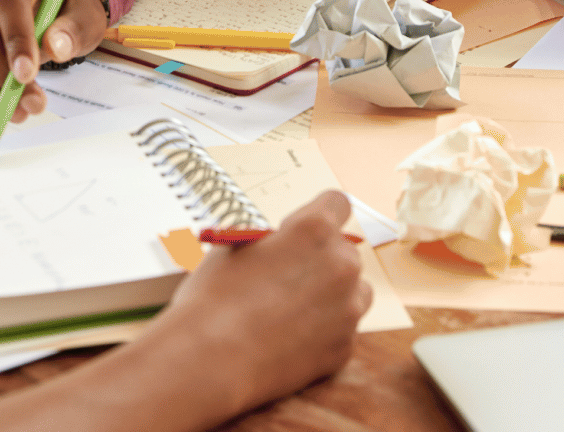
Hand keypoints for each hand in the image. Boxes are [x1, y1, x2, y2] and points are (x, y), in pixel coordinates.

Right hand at [0, 0, 108, 117]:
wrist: (55, 0)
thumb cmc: (68, 5)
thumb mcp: (86, 14)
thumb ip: (73, 29)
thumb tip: (55, 47)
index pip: (8, 1)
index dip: (15, 39)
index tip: (26, 76)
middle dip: (1, 73)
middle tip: (30, 105)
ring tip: (16, 113)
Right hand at [134, 191, 370, 420]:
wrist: (209, 360)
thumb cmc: (213, 299)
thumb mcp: (235, 248)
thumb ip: (272, 242)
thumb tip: (280, 247)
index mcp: (314, 229)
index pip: (337, 203)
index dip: (319, 213)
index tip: (304, 230)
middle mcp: (341, 264)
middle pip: (345, 250)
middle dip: (322, 259)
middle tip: (290, 276)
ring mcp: (347, 308)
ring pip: (354, 291)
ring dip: (332, 294)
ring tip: (291, 310)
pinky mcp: (344, 346)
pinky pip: (343, 329)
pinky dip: (323, 331)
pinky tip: (289, 338)